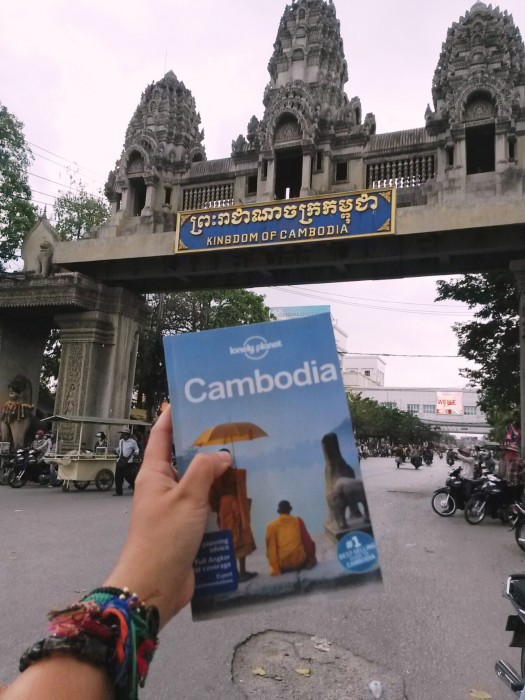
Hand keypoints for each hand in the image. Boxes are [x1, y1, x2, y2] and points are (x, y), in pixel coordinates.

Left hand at [103, 407, 230, 627]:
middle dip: (207, 446)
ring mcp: (176, 510)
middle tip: (234, 430)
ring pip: (201, 485)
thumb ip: (204, 470)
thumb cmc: (164, 537)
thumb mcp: (186, 497)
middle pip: (185, 459)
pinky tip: (246, 497)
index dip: (172, 416)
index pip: (161, 436)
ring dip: (220, 476)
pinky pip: (208, 508)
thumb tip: (222, 455)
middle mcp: (164, 488)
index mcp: (154, 474)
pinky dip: (224, 502)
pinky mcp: (189, 530)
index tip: (190, 399)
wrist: (154, 587)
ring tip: (248, 460)